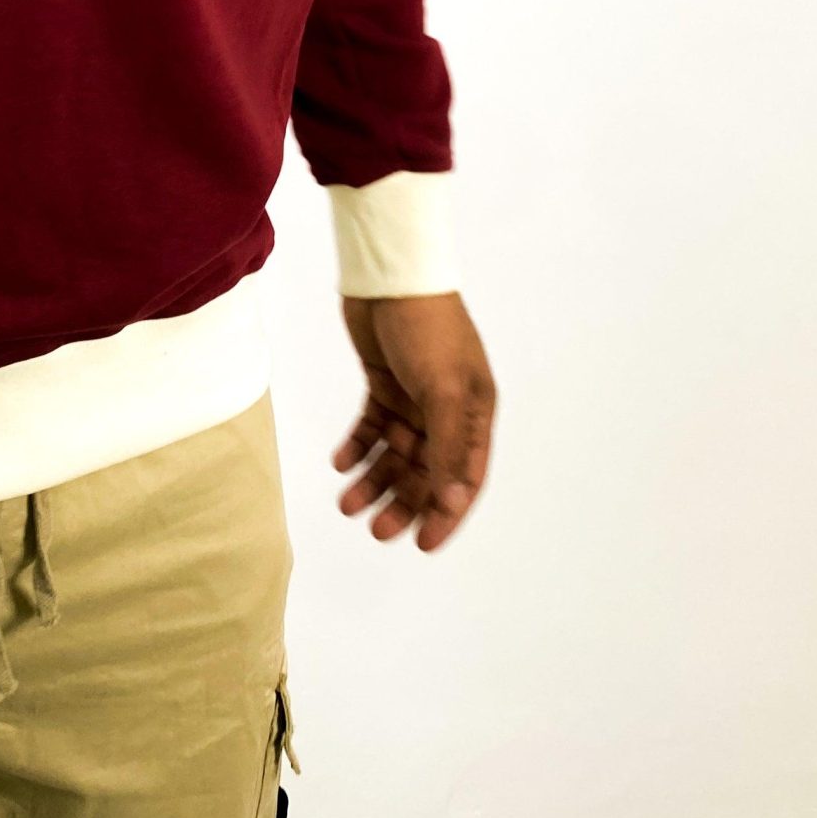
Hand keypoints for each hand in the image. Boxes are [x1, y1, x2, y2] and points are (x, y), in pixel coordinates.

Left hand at [332, 290, 495, 551]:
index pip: (465, 477)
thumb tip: (452, 503)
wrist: (389, 273)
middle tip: (376, 530)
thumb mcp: (443, 389)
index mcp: (475, 412)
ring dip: (375, 479)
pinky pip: (373, 426)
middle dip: (404, 501)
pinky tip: (341, 463)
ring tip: (348, 504)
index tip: (422, 544)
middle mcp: (448, 409)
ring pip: (396, 453)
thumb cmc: (426, 327)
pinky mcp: (384, 382)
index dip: (446, 513)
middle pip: (427, 470)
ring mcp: (415, 396)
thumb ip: (447, 447)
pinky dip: (359, 446)